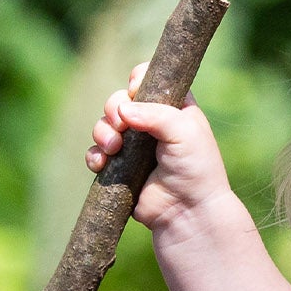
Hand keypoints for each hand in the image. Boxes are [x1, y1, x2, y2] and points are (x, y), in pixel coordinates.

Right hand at [86, 62, 232, 234]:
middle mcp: (152, 124)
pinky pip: (97, 154)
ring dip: (102, 131)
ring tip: (112, 147)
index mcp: (173, 107)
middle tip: (121, 125)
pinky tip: (101, 163)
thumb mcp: (184, 130)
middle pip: (119, 100)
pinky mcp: (120, 169)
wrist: (189, 212)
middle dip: (113, 108)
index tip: (135, 92)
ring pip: (104, 126)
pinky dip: (95, 156)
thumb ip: (155, 113)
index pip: (147, 79)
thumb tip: (122, 111)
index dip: (136, 81)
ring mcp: (134, 147)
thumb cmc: (195, 168)